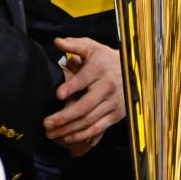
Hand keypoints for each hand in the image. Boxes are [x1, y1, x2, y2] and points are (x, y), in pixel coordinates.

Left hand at [47, 37, 125, 154]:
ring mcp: (113, 103)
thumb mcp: (92, 47)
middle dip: (64, 117)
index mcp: (100, 69)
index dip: (71, 88)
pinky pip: (98, 129)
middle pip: (85, 106)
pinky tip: (68, 137)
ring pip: (89, 121)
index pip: (84, 79)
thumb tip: (56, 42)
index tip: (58, 95)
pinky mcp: (116, 115)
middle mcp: (108, 87)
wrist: (133, 71)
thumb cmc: (106, 59)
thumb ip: (74, 45)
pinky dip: (82, 135)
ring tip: (51, 133)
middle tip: (46, 123)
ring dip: (68, 130)